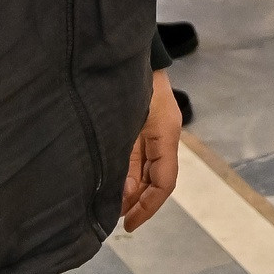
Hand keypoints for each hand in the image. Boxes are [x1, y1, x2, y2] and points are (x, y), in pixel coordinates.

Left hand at [119, 70, 180, 231]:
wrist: (121, 48)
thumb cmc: (124, 81)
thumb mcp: (123, 122)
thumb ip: (124, 159)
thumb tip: (121, 194)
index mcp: (166, 133)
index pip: (165, 182)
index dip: (148, 207)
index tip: (128, 225)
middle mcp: (162, 134)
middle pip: (156, 179)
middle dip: (137, 202)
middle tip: (113, 221)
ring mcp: (151, 129)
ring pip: (145, 169)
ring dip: (130, 190)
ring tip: (107, 207)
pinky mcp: (138, 124)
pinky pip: (136, 157)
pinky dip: (125, 174)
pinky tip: (109, 184)